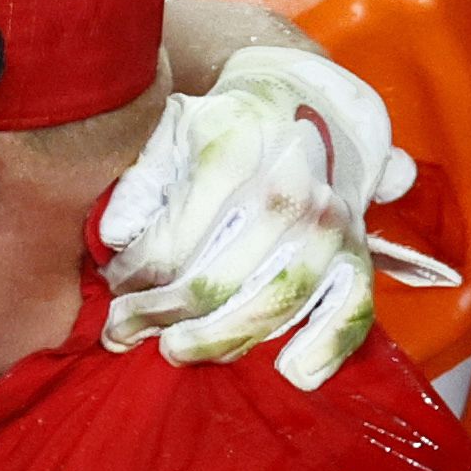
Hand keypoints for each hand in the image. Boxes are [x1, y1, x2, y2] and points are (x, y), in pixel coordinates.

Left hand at [99, 45, 415, 391]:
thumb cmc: (225, 125)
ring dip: (219, 341)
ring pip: (272, 304)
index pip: (173, 244)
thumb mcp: (172, 130)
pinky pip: (353, 308)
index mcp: (233, 155)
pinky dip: (327, 346)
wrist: (306, 99)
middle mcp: (286, 192)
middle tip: (122, 332)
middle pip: (216, 283)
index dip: (133, 278)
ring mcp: (327, 225)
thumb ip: (140, 180)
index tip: (113, 286)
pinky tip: (292, 372)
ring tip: (175, 350)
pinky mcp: (357, 251)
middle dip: (161, 318)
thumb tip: (115, 236)